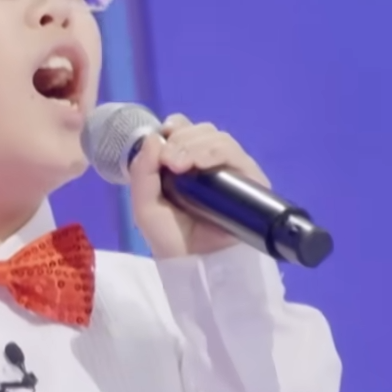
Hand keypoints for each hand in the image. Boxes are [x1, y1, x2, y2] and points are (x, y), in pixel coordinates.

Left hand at [126, 115, 272, 259]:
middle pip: (200, 130)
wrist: (198, 264)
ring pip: (217, 137)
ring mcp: (229, 170)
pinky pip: (235, 153)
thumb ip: (142, 172)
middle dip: (182, 139)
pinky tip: (201, 164)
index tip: (163, 137)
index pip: (182, 129)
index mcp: (182, 163)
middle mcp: (207, 163)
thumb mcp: (145, 206)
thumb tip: (152, 136)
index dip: (174, 127)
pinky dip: (215, 152)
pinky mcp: (249, 179)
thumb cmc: (172, 238)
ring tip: (181, 165)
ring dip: (196, 144)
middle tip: (170, 162)